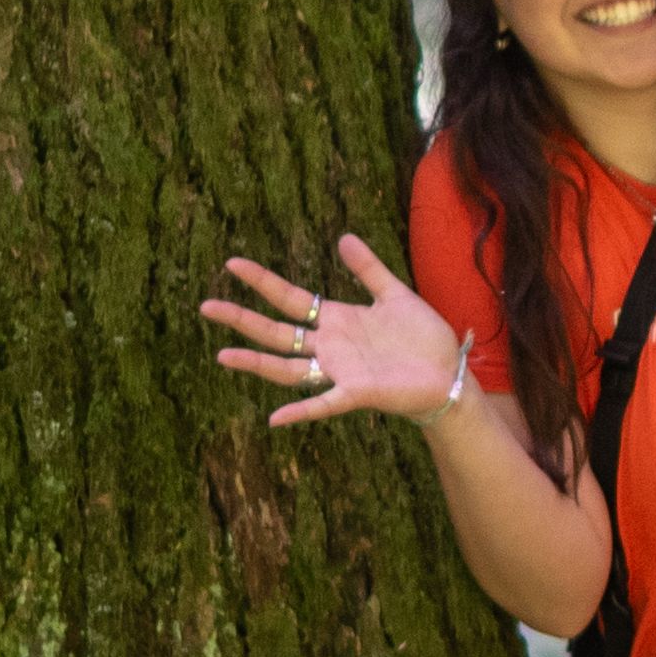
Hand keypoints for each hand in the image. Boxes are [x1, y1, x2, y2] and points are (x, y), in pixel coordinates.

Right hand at [204, 238, 466, 426]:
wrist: (449, 372)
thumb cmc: (423, 337)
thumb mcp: (394, 294)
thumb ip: (369, 269)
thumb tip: (343, 237)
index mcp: (337, 319)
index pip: (289, 297)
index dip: (261, 281)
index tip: (232, 263)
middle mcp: (330, 346)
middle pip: (276, 332)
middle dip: (242, 319)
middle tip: (206, 306)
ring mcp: (340, 371)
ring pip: (288, 368)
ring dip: (257, 363)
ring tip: (223, 356)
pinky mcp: (358, 392)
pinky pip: (324, 403)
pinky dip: (301, 411)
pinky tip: (275, 419)